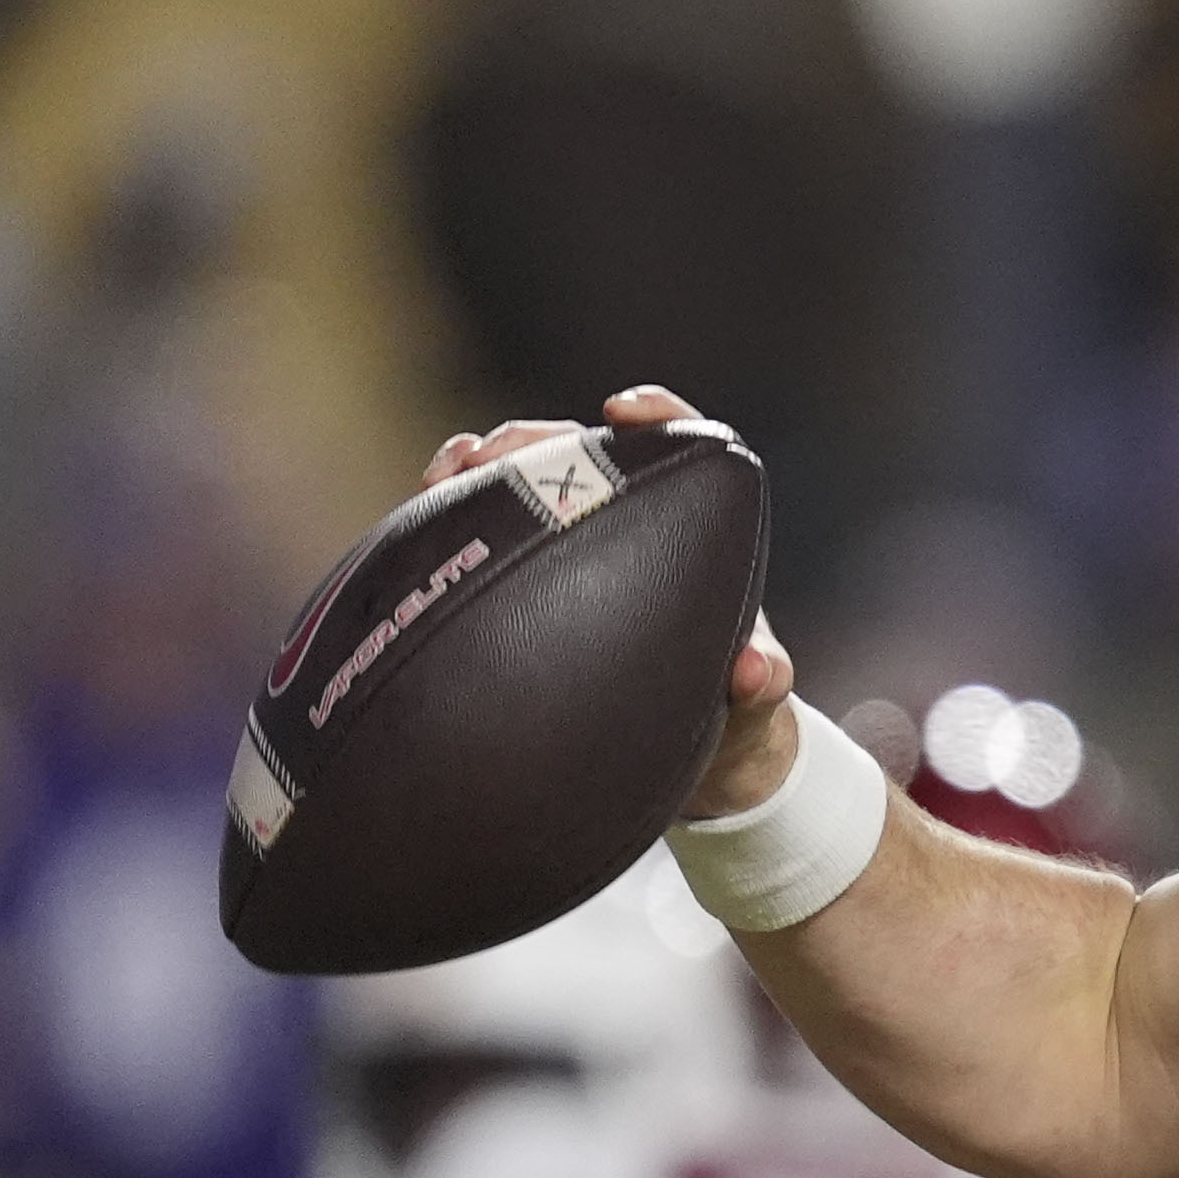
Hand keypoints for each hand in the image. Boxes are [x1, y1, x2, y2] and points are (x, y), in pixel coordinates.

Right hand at [426, 385, 797, 815]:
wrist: (695, 768)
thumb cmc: (737, 717)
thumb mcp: (756, 705)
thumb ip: (764, 683)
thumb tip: (754, 670)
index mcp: (695, 533)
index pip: (680, 447)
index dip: (655, 417)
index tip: (622, 410)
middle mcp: (625, 530)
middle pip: (579, 459)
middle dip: (533, 441)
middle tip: (494, 451)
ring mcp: (569, 559)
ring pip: (519, 495)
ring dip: (477, 474)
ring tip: (446, 473)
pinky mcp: (523, 592)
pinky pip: (480, 548)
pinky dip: (449, 530)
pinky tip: (414, 532)